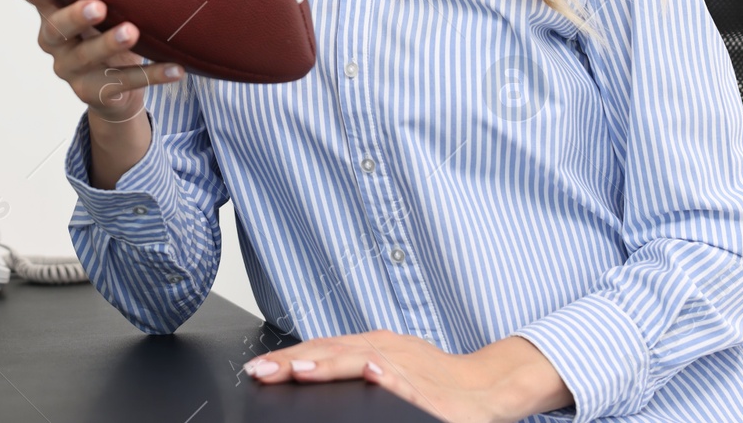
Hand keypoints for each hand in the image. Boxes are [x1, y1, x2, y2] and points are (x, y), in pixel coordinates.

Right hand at [13, 0, 182, 124]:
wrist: (115, 89)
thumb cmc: (107, 29)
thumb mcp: (102, 1)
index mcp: (53, 11)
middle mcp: (56, 41)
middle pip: (55, 28)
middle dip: (75, 16)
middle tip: (98, 6)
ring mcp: (72, 69)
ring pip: (88, 57)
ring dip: (111, 44)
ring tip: (133, 32)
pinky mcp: (94, 92)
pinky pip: (125, 83)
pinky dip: (153, 75)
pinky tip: (176, 69)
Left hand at [240, 330, 570, 422]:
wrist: (490, 387)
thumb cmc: (436, 380)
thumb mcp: (390, 364)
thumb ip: (352, 365)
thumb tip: (306, 367)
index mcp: (374, 347)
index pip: (323, 349)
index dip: (287, 357)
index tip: (253, 369)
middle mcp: (389, 352)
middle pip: (336, 351)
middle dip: (296, 361)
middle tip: (262, 370)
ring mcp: (411, 370)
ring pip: (366, 362)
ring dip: (332, 364)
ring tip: (301, 368)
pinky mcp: (433, 394)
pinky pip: (411, 386)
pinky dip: (392, 379)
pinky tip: (374, 374)